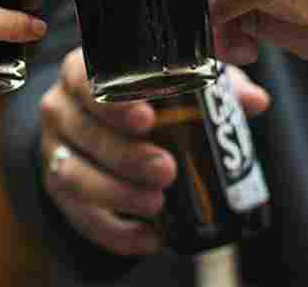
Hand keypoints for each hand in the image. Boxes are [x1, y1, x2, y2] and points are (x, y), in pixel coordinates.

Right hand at [38, 48, 267, 255]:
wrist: (105, 128)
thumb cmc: (147, 96)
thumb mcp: (179, 82)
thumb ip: (214, 84)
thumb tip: (254, 101)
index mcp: (84, 70)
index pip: (88, 77)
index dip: (114, 100)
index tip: (149, 118)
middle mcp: (61, 105)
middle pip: (84, 129)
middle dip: (125, 153)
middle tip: (166, 169)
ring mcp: (53, 147)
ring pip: (73, 172)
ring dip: (116, 192)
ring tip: (158, 204)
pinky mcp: (57, 188)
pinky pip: (78, 215)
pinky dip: (115, 231)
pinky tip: (150, 237)